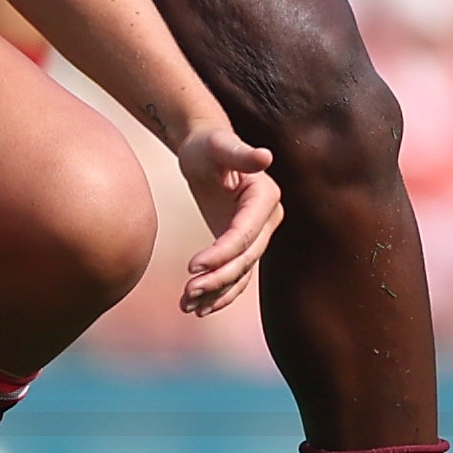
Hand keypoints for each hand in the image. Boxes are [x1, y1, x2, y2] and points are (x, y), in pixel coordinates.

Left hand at [173, 123, 280, 315]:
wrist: (204, 150)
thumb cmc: (209, 144)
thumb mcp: (220, 145)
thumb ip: (240, 153)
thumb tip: (265, 155)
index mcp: (265, 198)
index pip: (244, 234)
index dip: (221, 253)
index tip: (192, 266)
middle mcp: (266, 220)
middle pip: (244, 259)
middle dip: (217, 278)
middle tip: (187, 292)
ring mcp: (256, 235)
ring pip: (240, 273)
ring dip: (216, 293)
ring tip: (187, 306)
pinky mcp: (241, 245)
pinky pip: (235, 275)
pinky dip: (218, 293)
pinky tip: (197, 308)